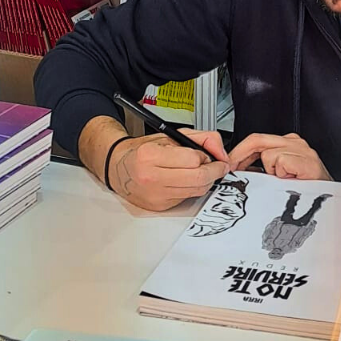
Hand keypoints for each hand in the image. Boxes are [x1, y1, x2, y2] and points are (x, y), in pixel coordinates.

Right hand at [108, 129, 229, 211]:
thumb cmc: (144, 151)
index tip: (209, 155)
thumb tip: (221, 151)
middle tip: (218, 165)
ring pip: (197, 190)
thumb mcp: (171, 135)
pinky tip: (186, 179)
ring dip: (205, 180)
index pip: (194, 160)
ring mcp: (155, 195)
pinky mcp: (159, 206)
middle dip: (215, 171)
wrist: (119, 167)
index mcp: (151, 156)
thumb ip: (201, 138)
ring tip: (200, 170)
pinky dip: (192, 188)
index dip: (207, 156)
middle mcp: (151, 177)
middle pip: (198, 179)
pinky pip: (187, 197)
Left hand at [228, 133, 330, 179]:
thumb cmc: (307, 189)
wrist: (328, 199)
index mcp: (289, 143)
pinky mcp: (305, 159)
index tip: (230, 163)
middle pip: (257, 140)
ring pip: (268, 153)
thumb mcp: (280, 174)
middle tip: (232, 167)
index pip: (257, 139)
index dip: (239, 151)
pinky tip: (291, 179)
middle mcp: (295, 142)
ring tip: (282, 179)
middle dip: (239, 155)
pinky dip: (281, 173)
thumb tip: (239, 170)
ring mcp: (301, 149)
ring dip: (270, 170)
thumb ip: (262, 168)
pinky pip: (280, 162)